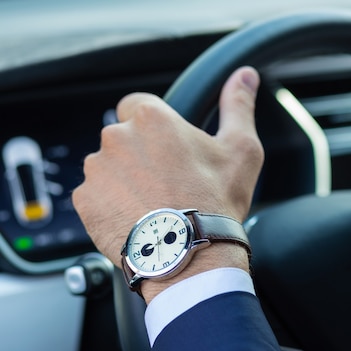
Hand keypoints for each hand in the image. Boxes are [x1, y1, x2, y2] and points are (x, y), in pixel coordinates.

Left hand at [73, 67, 263, 301]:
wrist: (190, 254)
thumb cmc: (216, 202)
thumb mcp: (240, 150)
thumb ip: (238, 106)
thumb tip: (245, 76)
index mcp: (151, 118)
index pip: (139, 106)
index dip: (155, 128)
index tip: (169, 149)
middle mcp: (116, 137)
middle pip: (124, 137)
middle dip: (141, 155)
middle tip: (168, 182)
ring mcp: (97, 170)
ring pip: (109, 166)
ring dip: (126, 179)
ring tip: (154, 204)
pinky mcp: (85, 200)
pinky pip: (96, 195)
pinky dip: (112, 204)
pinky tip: (139, 217)